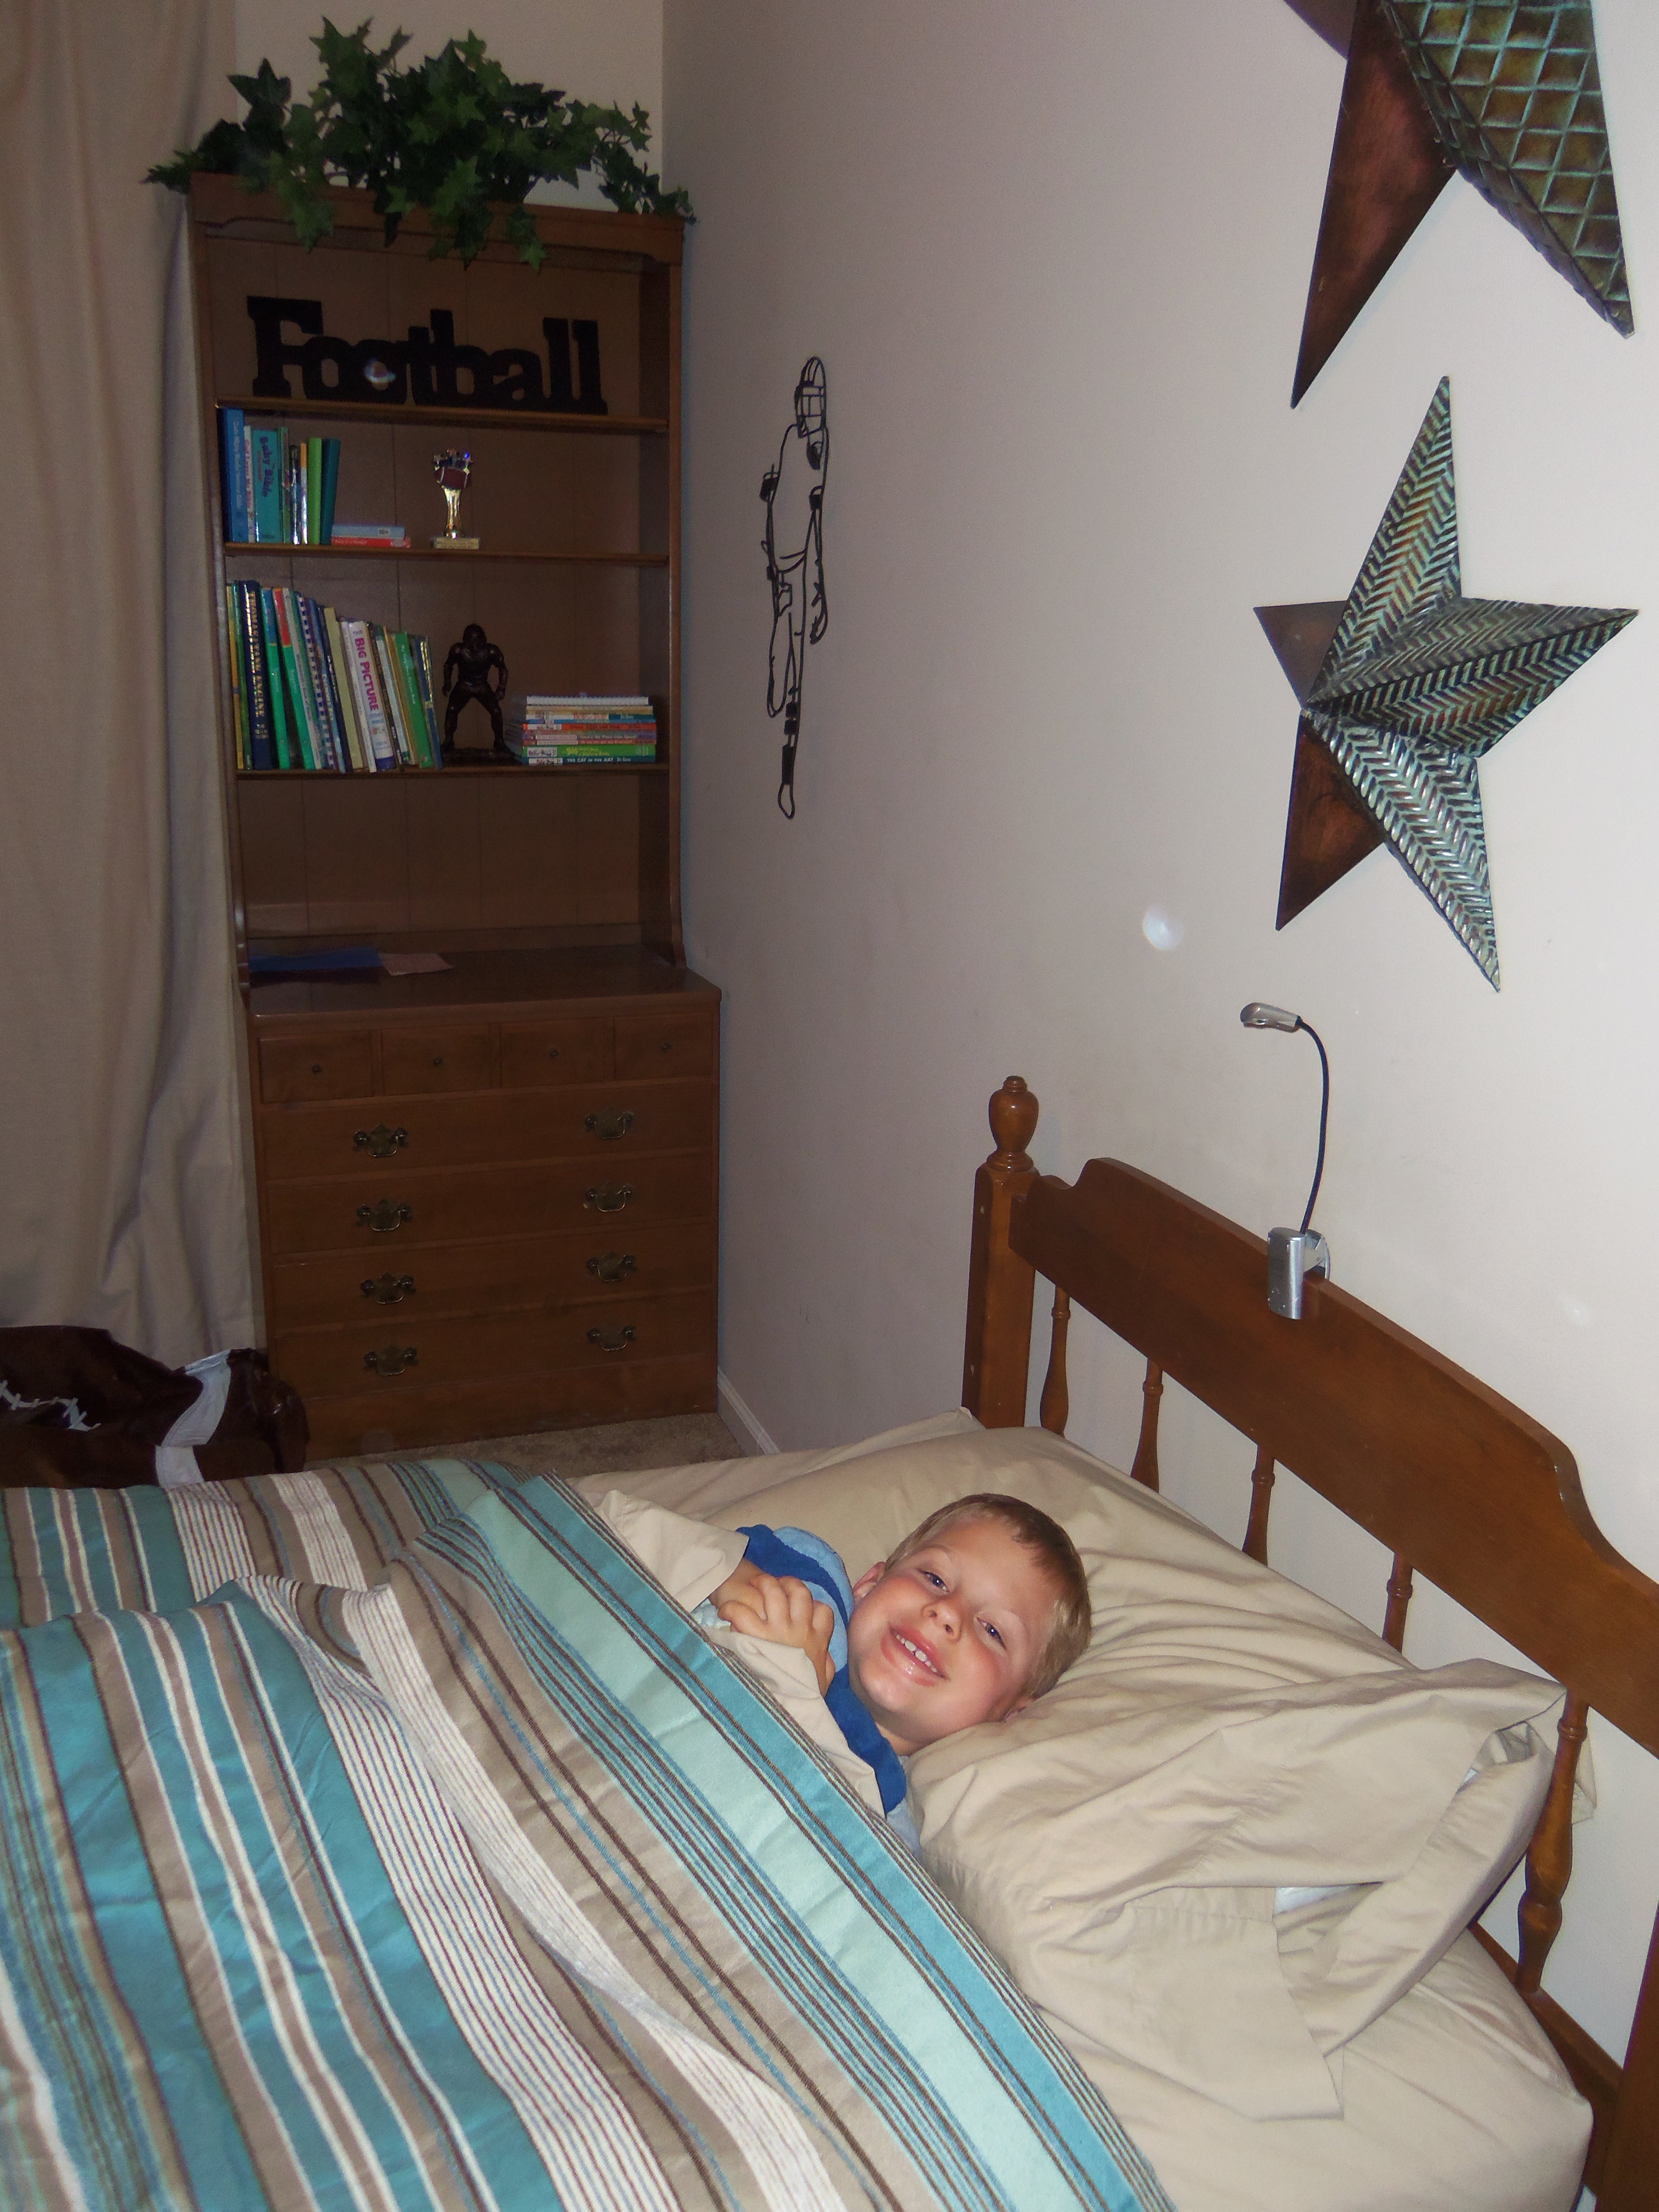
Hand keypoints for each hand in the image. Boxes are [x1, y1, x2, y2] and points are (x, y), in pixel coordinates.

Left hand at [714, 1560, 835, 1694]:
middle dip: (787, 1583)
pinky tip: (726, 1611)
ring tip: (753, 1585)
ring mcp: (778, 1630)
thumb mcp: (822, 1681)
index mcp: (816, 1639)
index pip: (822, 1610)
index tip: (801, 1606)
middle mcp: (799, 1629)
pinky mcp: (756, 1636)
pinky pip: (743, 1612)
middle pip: (798, 1591)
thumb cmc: (804, 1694)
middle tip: (775, 1586)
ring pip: (773, 1591)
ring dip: (763, 1584)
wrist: (791, 1709)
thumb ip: (826, 1666)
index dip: (812, 1603)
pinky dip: (732, 1609)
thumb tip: (826, 1658)